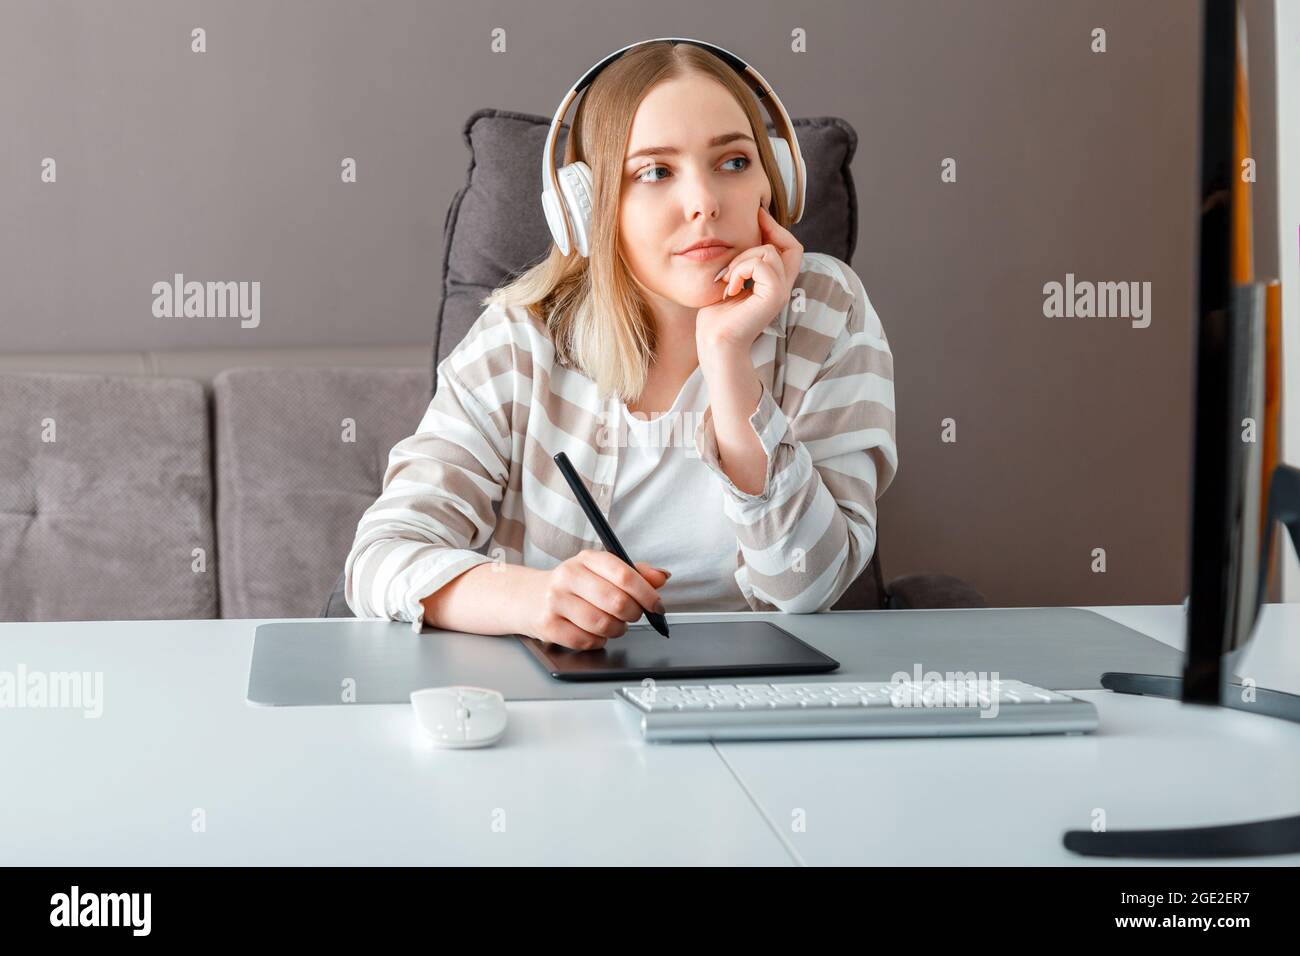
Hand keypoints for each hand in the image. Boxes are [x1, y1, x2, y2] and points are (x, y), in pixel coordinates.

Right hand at [522, 550, 670, 650]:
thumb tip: (662, 577)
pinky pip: (586, 641)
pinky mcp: (548, 625)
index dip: (647, 594)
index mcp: (586, 559)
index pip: (625, 575)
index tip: (657, 605)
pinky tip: (594, 632)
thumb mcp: (600, 571)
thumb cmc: (573, 586)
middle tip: (633, 616)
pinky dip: (597, 641)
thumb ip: (634, 573)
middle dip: (633, 614)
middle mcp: (568, 576)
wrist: (528, 597)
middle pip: (617, 602)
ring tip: (613, 624)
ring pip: (603, 625)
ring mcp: (555, 601)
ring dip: (616, 630)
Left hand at [695, 204, 803, 355]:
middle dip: (767, 232)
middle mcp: (783, 287)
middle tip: (742, 241)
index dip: (776, 228)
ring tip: (729, 278)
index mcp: (776, 283)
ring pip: (769, 252)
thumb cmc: (717, 316)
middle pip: (791, 245)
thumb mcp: (731, 280)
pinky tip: (730, 287)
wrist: (715, 343)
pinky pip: (762, 264)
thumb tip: (739, 235)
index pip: (790, 247)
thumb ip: (742, 263)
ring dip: (742, 259)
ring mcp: (781, 292)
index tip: (756, 214)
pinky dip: (741, 269)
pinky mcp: (774, 297)